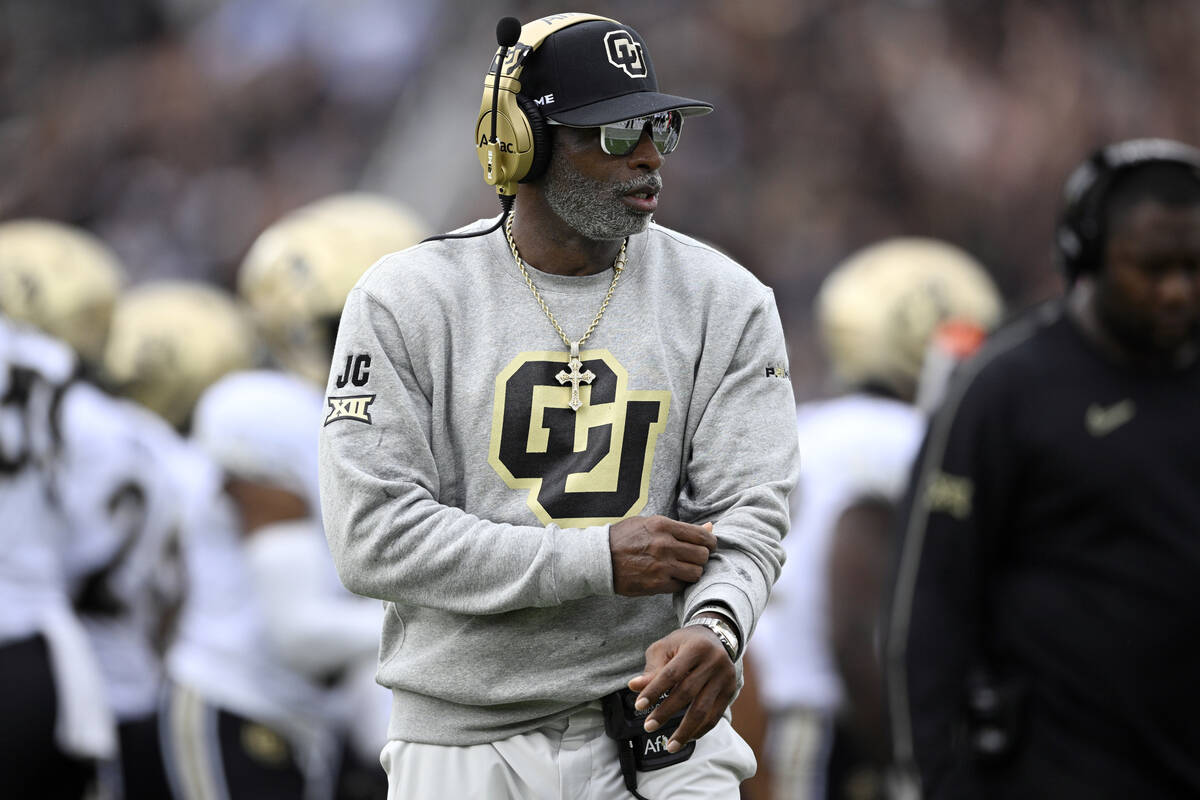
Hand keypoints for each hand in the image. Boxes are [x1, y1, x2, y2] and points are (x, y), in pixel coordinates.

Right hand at [609, 516, 715, 596]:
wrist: (600, 558)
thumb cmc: (625, 538)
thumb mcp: (650, 524)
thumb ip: (680, 527)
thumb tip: (711, 527)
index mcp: (663, 526)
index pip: (701, 535)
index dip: (710, 542)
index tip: (708, 546)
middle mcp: (664, 545)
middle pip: (702, 555)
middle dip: (702, 557)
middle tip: (695, 558)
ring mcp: (661, 566)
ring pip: (696, 572)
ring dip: (693, 572)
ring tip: (684, 569)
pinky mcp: (656, 584)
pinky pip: (681, 585)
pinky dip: (680, 582)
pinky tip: (672, 577)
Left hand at [627, 625, 736, 751]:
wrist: (715, 637)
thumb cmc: (683, 644)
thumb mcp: (665, 649)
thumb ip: (652, 669)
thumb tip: (634, 687)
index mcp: (696, 647)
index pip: (672, 673)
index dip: (654, 690)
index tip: (639, 706)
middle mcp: (714, 662)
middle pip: (687, 693)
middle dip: (666, 712)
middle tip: (648, 727)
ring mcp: (725, 677)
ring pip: (703, 709)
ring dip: (685, 730)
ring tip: (669, 745)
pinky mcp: (730, 690)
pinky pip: (715, 716)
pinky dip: (700, 729)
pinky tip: (687, 738)